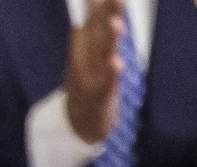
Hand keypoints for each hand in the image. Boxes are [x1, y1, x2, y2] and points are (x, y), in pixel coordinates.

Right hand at [65, 0, 125, 144]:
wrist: (80, 125)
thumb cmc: (88, 85)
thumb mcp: (86, 56)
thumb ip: (91, 28)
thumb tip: (94, 1)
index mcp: (82, 50)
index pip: (91, 22)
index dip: (98, 7)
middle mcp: (86, 62)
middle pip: (98, 34)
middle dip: (106, 15)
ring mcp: (93, 80)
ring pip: (103, 56)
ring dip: (109, 40)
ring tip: (117, 24)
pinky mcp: (102, 98)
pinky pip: (109, 84)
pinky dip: (112, 74)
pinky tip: (116, 64)